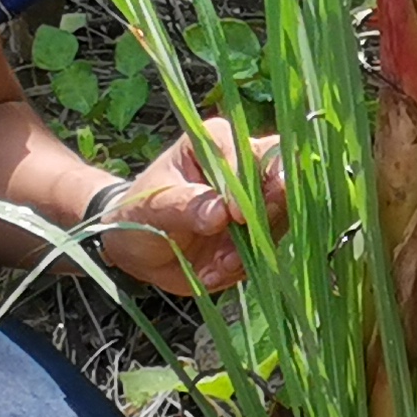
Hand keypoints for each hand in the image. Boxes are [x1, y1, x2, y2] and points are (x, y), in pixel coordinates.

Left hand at [88, 120, 265, 297]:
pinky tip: (212, 273)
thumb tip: (220, 213)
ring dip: (252, 249)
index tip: (236, 216)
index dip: (250, 184)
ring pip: (279, 219)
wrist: (135, 246)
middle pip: (281, 178)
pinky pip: (263, 252)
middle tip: (245, 241)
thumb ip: (186, 205)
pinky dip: (240, 267)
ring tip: (218, 265)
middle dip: (270, 213)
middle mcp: (243, 168)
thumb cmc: (138, 210)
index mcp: (217, 143)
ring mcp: (253, 204)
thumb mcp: (153, 206)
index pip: (251, 153)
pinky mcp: (254, 236)